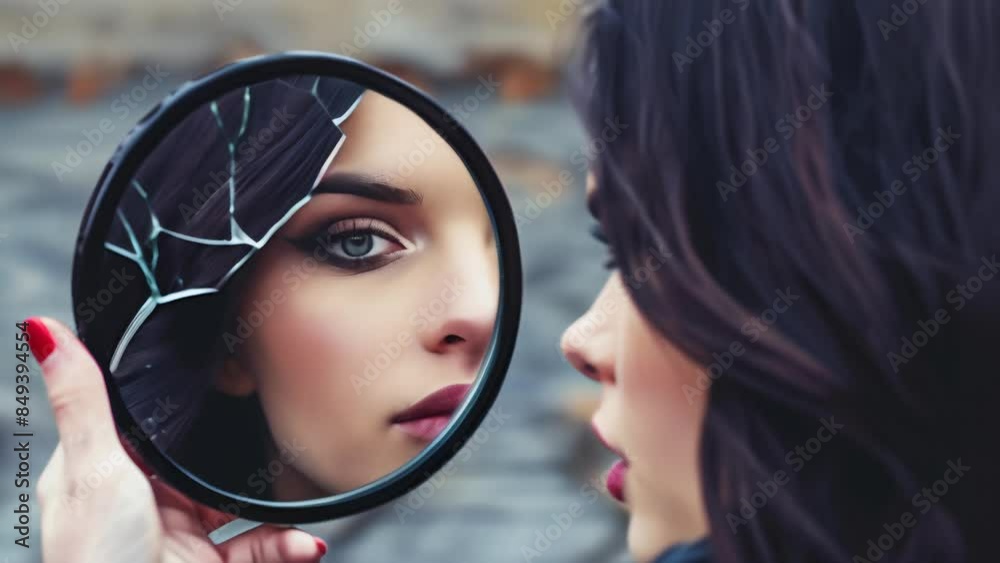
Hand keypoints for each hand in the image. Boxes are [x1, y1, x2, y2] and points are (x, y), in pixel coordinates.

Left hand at [28, 317, 328, 562]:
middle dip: (239, 458)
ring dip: (274, 509)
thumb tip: (43, 330)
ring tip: (297, 507)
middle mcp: (141, 504)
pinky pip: (260, 544)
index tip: (218, 375)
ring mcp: (179, 537)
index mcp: (101, 474)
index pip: (144, 424)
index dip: (178, 403)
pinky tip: (304, 542)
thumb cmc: (100, 561)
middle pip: (200, 462)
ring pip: (238, 504)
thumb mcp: (93, 470)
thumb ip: (84, 401)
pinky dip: (286, 543)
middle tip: (268, 439)